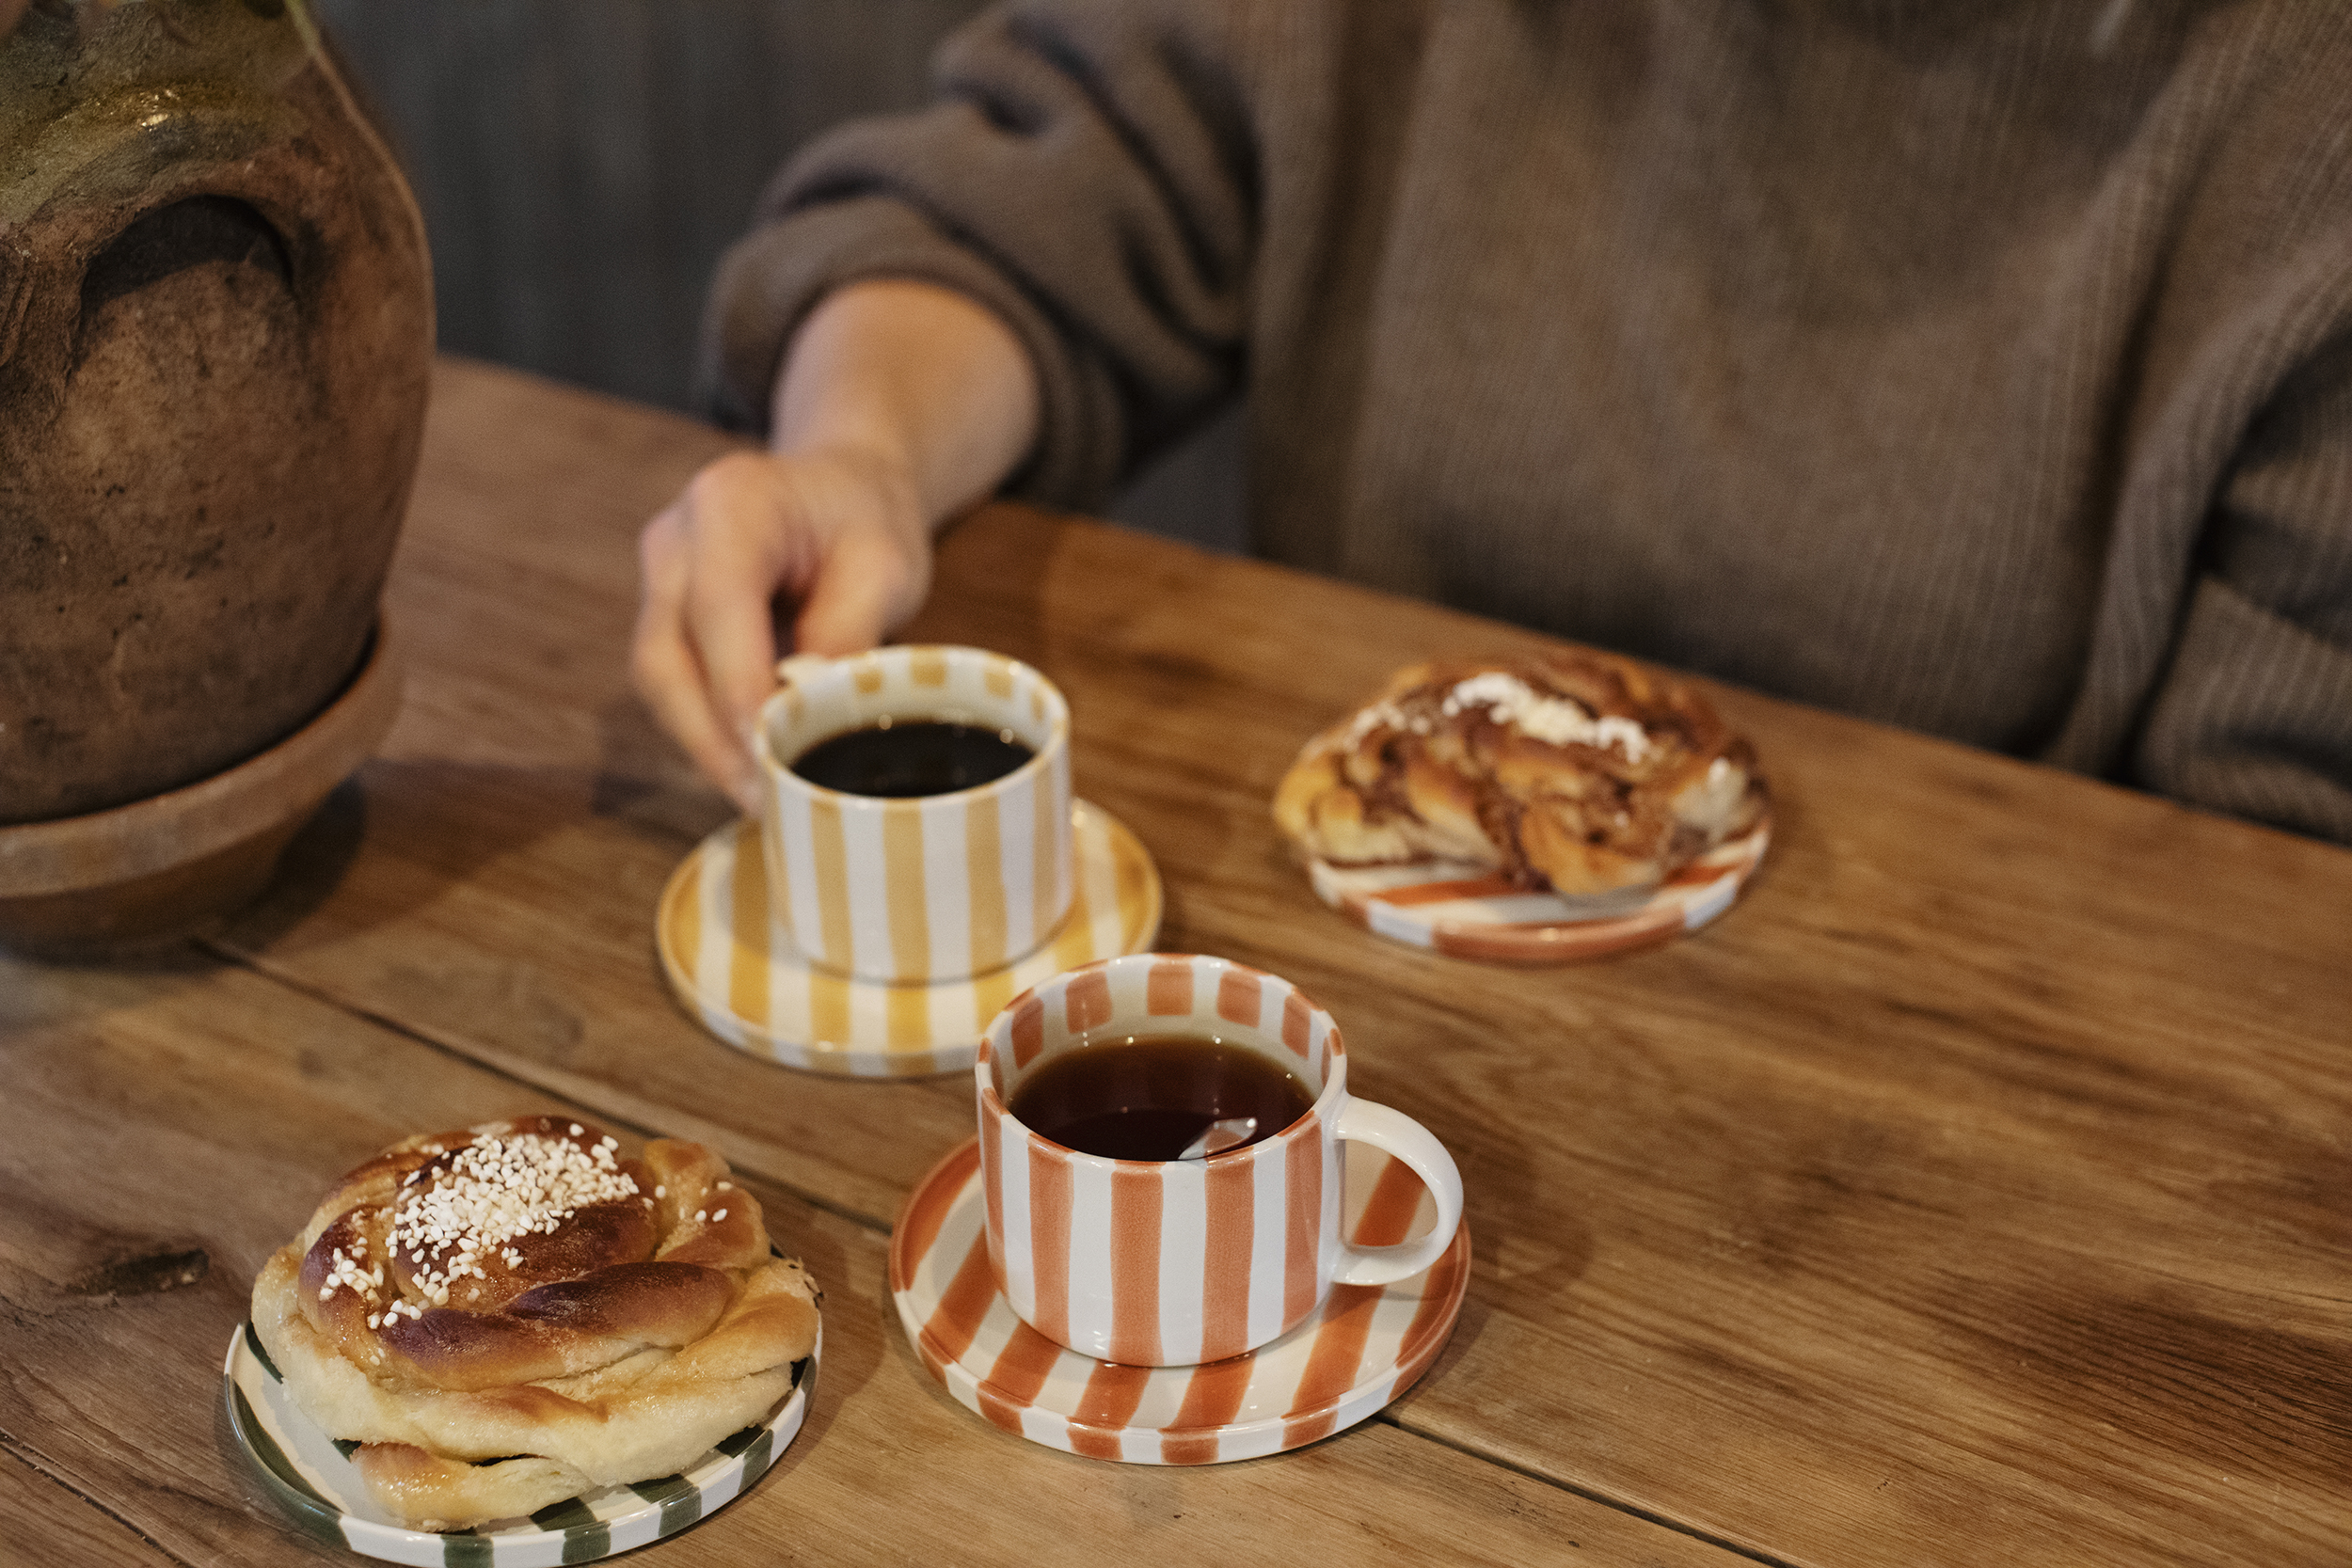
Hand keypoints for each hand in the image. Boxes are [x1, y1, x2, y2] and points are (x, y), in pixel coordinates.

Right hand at [632, 442, 930, 812]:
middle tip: (762, 800)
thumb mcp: (885, 566)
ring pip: (657, 678)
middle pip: (664, 654)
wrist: (841, 487)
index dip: (735, 690)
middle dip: (707, 738)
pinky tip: (749, 765)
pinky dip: (705, 728)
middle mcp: (676, 538)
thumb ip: (849, 632)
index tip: (766, 758)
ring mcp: (660, 575)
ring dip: (702, 744)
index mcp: (731, 504)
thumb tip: (813, 719)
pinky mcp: (663, 612)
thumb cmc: (866, 519)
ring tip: (760, 796)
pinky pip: (671, 682)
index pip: (717, 608)